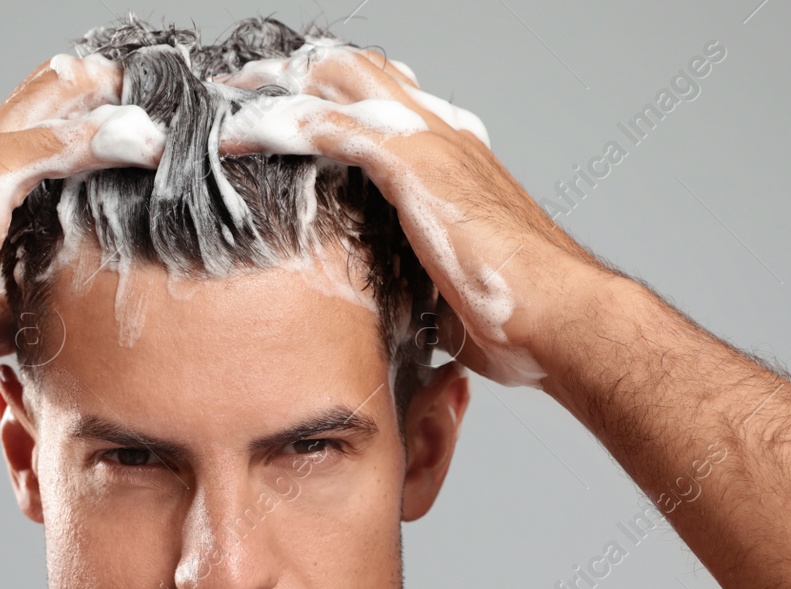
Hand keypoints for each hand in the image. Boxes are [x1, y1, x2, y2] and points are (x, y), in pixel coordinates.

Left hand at [216, 45, 614, 386]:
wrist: (560, 315)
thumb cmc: (522, 315)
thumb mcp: (455, 289)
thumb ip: (420, 279)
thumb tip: (397, 308)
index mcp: (457, 159)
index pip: (390, 101)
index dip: (337, 96)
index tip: (290, 108)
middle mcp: (444, 136)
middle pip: (359, 71)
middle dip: (297, 71)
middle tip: (247, 86)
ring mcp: (429, 145)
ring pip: (339, 82)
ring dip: (278, 86)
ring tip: (230, 97)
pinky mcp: (412, 167)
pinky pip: (330, 127)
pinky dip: (279, 125)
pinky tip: (239, 138)